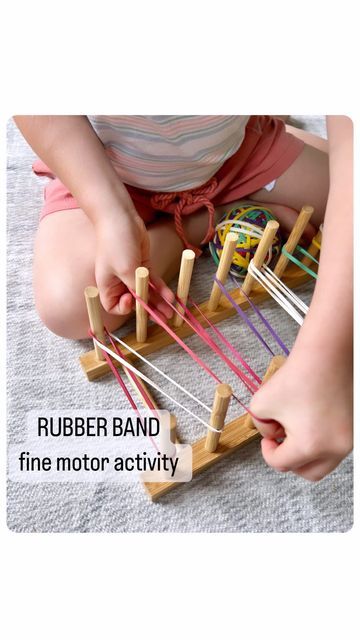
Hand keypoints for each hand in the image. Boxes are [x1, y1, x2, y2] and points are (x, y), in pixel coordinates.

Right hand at [94, 207, 173, 318]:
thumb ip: (135, 288)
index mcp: (107, 285)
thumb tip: (143, 303)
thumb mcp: (125, 270)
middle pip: (134, 302)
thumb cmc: (116, 244)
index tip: (133, 300)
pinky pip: (153, 281)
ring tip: (171, 312)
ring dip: (158, 302)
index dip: (124, 308)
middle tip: (162, 319)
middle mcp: (118, 282)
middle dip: (148, 310)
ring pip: (146, 293)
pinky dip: (161, 289)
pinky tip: (171, 296)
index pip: (114, 306)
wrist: (120, 217)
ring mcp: (131, 274)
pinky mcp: (143, 265)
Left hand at [250, 351, 352, 480]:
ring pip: (325, 461)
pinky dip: (322, 440)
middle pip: (308, 472)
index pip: (281, 464)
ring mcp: (349, 439)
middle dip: (290, 460)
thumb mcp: (261, 403)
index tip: (267, 437)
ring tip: (297, 426)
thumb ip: (260, 426)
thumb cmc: (298, 375)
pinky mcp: (355, 428)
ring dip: (308, 451)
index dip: (267, 451)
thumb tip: (271, 434)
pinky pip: (336, 446)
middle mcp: (335, 448)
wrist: (327, 354)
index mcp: (310, 445)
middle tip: (281, 441)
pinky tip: (312, 419)